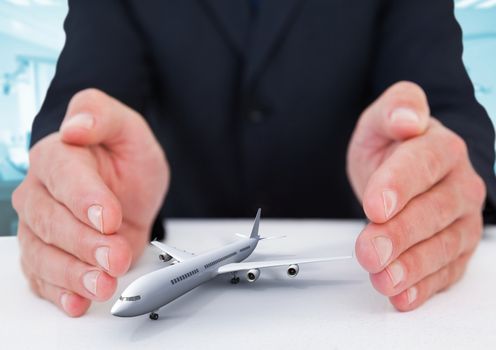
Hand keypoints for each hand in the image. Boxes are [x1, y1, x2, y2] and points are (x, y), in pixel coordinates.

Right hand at [12, 89, 168, 315]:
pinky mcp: (47, 255)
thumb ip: (102, 116)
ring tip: (102, 284)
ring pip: (42, 254)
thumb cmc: (124, 159)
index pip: (62, 175)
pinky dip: (60, 292)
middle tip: (115, 256)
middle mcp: (40, 192)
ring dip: (72, 274)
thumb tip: (75, 125)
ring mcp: (40, 227)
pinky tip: (78, 301)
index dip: (83, 198)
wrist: (126, 190)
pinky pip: (43, 278)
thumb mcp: (129, 130)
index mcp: (58, 156)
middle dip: (84, 243)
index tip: (108, 217)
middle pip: (49, 221)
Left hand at [347, 82, 485, 310]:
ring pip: (443, 246)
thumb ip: (395, 108)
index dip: (398, 186)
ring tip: (383, 280)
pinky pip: (447, 270)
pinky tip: (403, 296)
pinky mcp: (458, 248)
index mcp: (440, 147)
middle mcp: (459, 184)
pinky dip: (425, 286)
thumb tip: (408, 117)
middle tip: (369, 251)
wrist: (404, 169)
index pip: (422, 165)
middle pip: (432, 212)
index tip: (375, 206)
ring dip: (412, 267)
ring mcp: (462, 219)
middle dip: (399, 234)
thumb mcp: (382, 120)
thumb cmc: (392, 146)